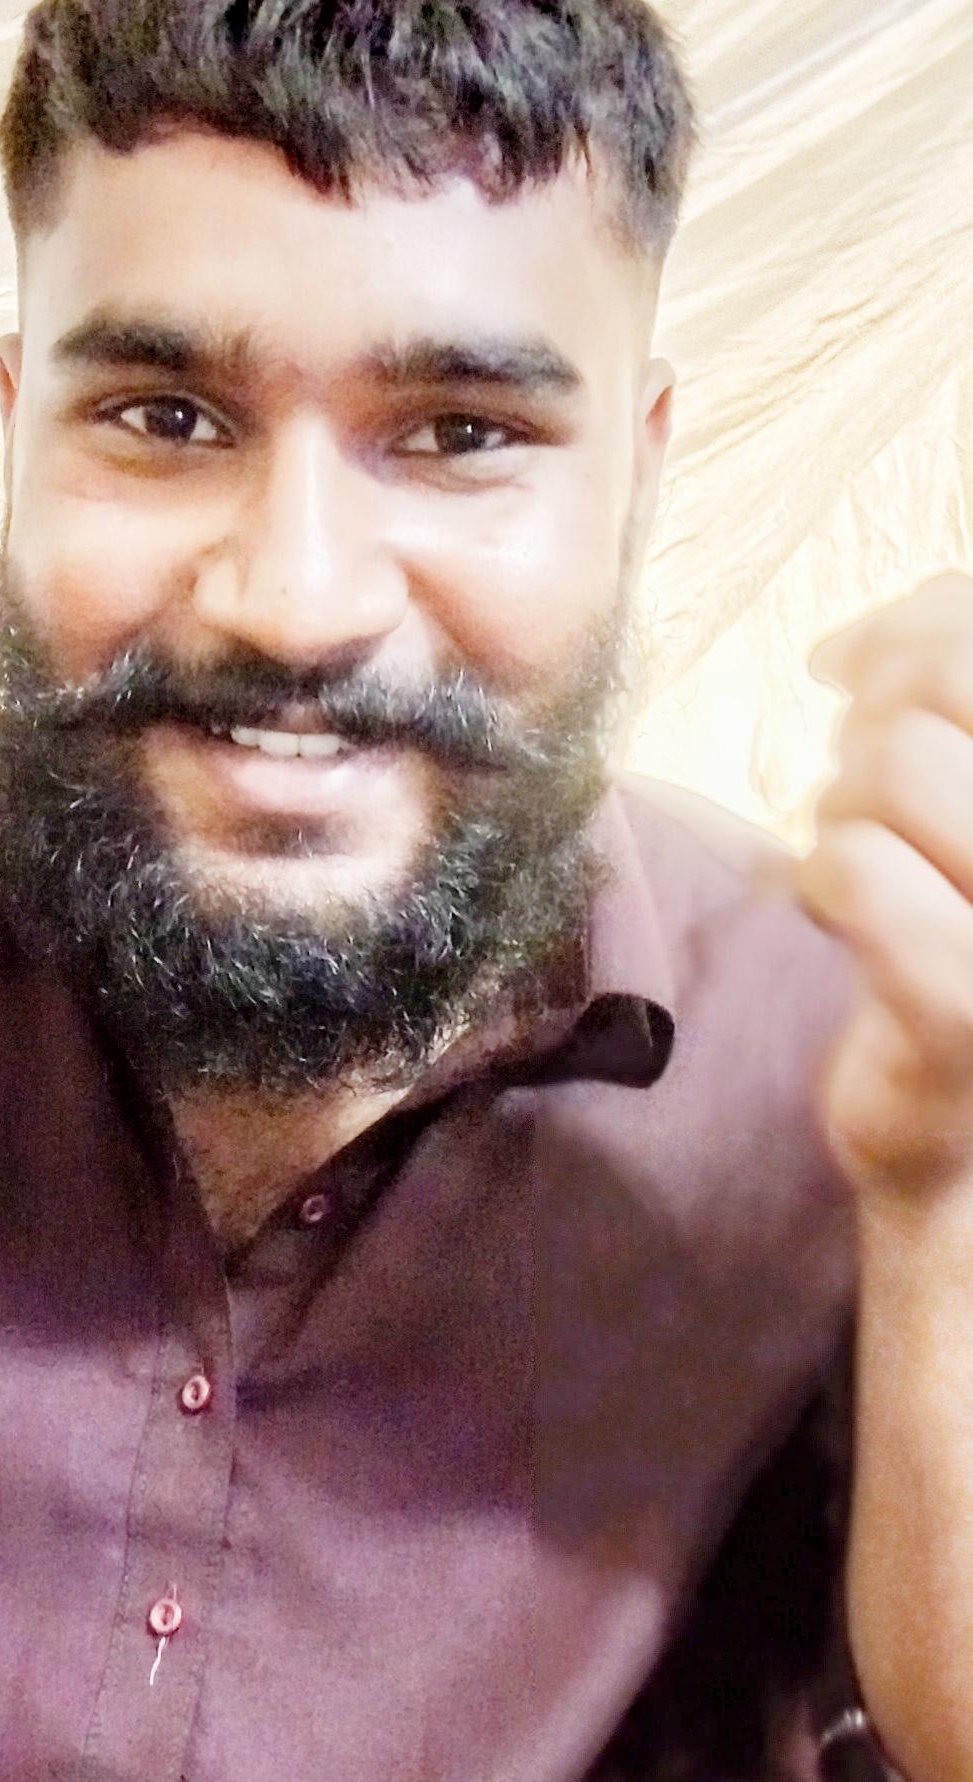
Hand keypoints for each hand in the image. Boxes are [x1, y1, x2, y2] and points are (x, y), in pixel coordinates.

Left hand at [794, 574, 972, 1202]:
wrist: (969, 1149)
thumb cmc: (965, 943)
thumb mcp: (968, 798)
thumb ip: (939, 683)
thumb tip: (849, 644)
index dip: (908, 632)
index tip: (852, 676)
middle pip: (939, 687)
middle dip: (869, 729)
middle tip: (861, 799)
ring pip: (891, 769)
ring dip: (843, 812)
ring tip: (868, 870)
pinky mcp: (969, 1009)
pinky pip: (852, 869)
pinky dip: (822, 883)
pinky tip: (841, 922)